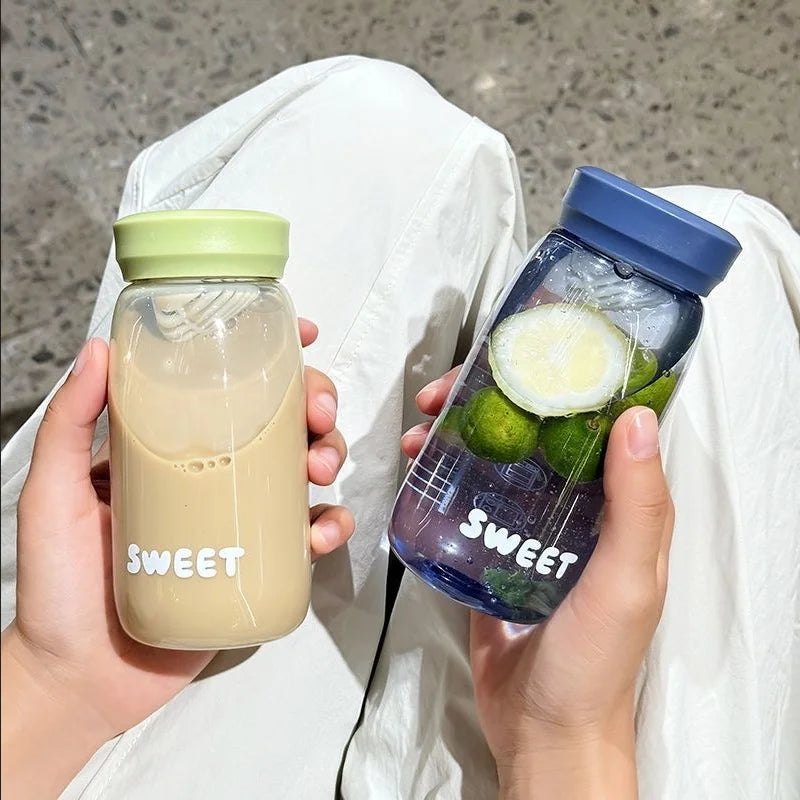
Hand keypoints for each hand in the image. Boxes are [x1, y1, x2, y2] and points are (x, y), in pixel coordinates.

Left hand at [1, 320, 353, 798]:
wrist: (81, 678)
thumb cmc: (58, 584)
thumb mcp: (53, 493)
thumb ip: (69, 424)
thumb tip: (99, 348)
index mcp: (171, 448)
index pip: (225, 388)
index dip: (270, 357)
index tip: (298, 338)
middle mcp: (213, 475)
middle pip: (279, 421)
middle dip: (314, 404)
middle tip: (318, 414)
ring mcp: (239, 519)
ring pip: (303, 470)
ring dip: (329, 456)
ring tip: (320, 469)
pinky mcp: (258, 564)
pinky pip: (307, 537)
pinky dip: (330, 526)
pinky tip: (324, 532)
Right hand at [403, 368, 673, 799]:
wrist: (543, 729)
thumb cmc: (594, 662)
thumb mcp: (626, 582)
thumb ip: (638, 507)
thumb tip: (638, 417)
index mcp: (615, 506)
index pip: (589, 424)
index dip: (552, 384)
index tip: (507, 364)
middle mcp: (574, 508)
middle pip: (530, 434)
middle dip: (483, 404)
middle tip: (436, 397)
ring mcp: (528, 528)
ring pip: (493, 461)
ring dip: (454, 438)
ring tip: (416, 434)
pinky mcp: (492, 550)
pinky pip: (469, 502)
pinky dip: (443, 478)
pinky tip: (418, 468)